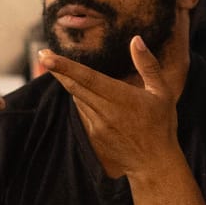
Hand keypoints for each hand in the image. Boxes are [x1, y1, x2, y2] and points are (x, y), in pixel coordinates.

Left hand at [38, 28, 181, 179]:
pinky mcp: (93, 135)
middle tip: (43, 54)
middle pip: (74, 87)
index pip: (88, 78)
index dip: (65, 67)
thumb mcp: (162, 92)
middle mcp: (105, 112)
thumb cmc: (161, 125)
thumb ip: (148, 65)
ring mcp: (97, 125)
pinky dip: (81, 100)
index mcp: (121, 98)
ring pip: (77, 98)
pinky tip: (86, 94)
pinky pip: (82, 112)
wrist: (153, 164)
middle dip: (57, 70)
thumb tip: (136, 40)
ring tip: (62, 69)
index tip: (47, 56)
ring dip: (69, 83)